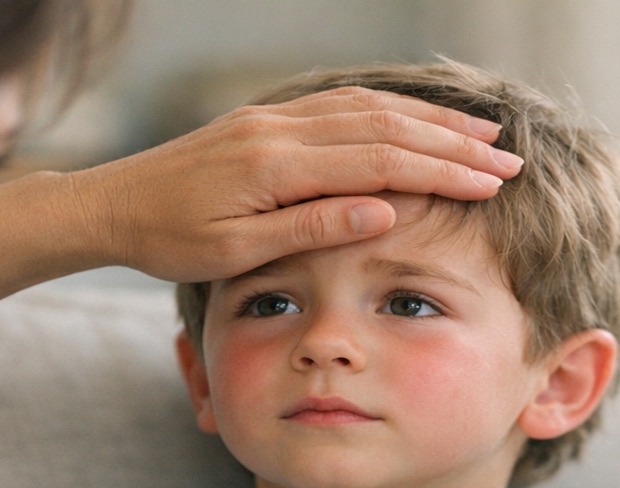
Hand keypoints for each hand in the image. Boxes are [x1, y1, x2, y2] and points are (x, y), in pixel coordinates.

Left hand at [66, 86, 523, 281]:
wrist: (111, 207)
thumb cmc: (169, 241)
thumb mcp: (238, 251)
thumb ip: (312, 227)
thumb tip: (384, 211)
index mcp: (276, 166)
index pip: (380, 160)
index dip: (442, 169)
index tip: (492, 183)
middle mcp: (279, 131)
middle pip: (385, 126)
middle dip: (452, 142)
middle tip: (508, 161)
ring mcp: (272, 119)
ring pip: (367, 108)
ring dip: (428, 120)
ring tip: (480, 135)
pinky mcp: (264, 121)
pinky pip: (339, 105)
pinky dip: (388, 110)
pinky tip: (415, 121)